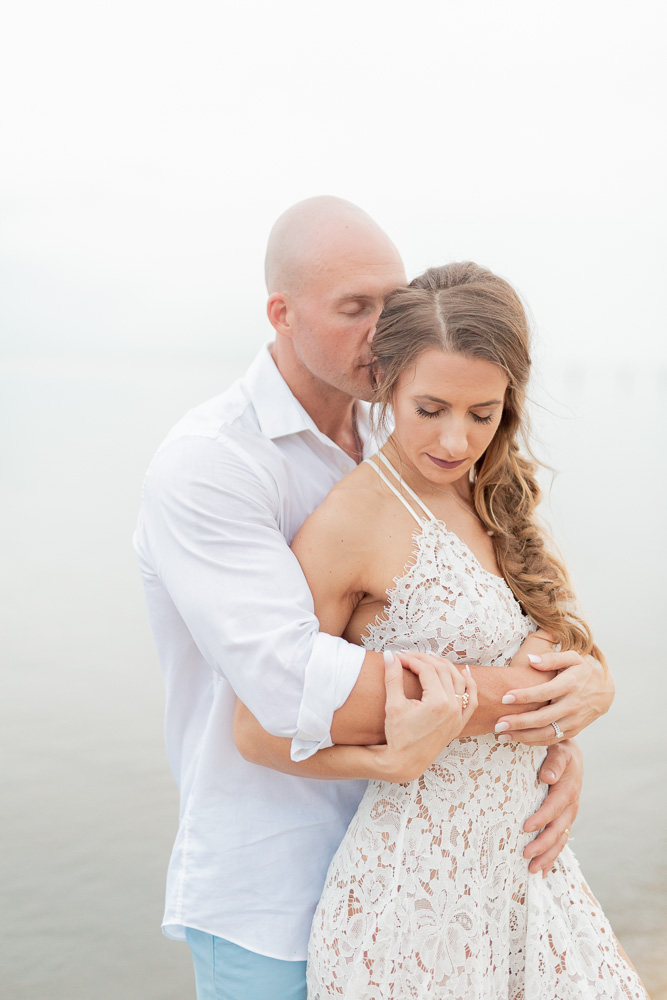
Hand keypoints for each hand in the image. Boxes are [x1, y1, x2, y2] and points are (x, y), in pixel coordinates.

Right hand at [379, 652, 476, 781]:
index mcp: (438, 702)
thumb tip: (389, 655)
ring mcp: (458, 716)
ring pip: (459, 681)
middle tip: (409, 657)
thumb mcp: (393, 705)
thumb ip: (393, 677)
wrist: (405, 763)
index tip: (398, 658)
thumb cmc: (398, 736)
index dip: (411, 660)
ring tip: (431, 659)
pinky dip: (470, 685)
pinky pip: (471, 700)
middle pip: (443, 671)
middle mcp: (453, 708)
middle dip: (425, 660)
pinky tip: (465, 673)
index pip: (427, 670)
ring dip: (446, 667)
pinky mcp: (459, 723)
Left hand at [496, 648, 613, 744]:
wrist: (605, 691)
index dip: (524, 696)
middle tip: (498, 724)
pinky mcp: (574, 731)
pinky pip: (552, 740)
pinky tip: (517, 738)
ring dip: (523, 736)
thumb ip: (551, 658)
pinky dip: (534, 742)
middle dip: (519, 722)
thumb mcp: (572, 658)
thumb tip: (531, 659)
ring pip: (546, 733)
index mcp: (571, 685)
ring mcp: (574, 721)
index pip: (544, 693)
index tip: (504, 697)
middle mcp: (572, 705)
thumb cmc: (583, 670)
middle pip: (543, 718)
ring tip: (502, 734)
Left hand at [523, 739, 580, 874]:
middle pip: (558, 829)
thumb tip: (548, 777)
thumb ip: (554, 761)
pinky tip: (543, 871)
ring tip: (533, 870)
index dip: (542, 818)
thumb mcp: (558, 749)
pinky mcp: (564, 820)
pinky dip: (553, 856)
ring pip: (560, 839)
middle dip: (543, 845)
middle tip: (526, 855)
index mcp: (568, 788)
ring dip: (548, 856)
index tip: (526, 827)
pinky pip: (560, 840)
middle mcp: (571, 805)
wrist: (569, 753)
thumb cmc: (558, 748)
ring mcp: (569, 814)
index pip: (554, 806)